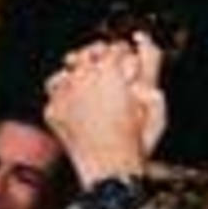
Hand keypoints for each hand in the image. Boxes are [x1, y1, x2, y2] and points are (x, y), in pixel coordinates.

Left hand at [41, 33, 164, 185]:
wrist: (110, 169)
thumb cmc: (135, 138)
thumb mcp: (155, 99)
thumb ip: (150, 62)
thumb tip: (142, 39)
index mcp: (110, 70)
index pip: (114, 47)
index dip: (123, 54)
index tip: (125, 63)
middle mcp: (83, 77)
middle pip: (87, 53)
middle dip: (98, 59)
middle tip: (106, 75)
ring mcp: (64, 94)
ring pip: (66, 69)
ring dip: (77, 74)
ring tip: (89, 89)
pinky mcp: (52, 110)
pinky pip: (53, 92)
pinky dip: (62, 94)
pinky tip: (76, 105)